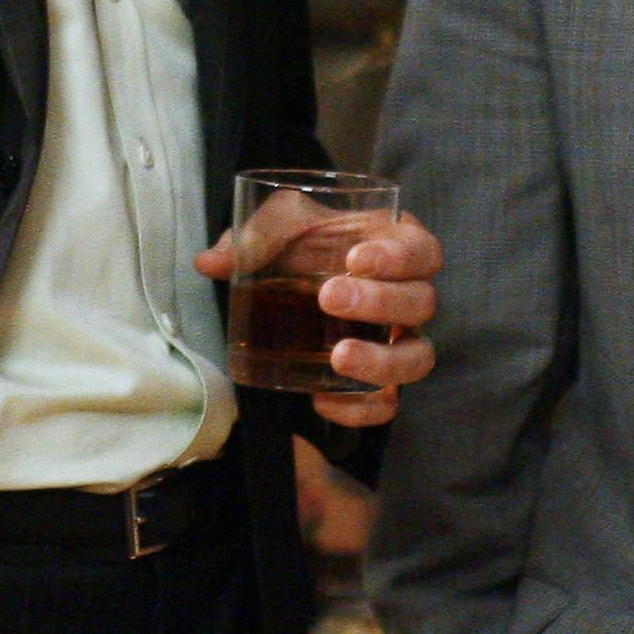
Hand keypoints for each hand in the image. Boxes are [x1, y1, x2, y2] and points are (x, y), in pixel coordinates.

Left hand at [195, 210, 442, 425]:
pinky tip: (322, 401)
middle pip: (422, 302)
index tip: (355, 259)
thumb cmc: (303, 242)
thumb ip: (255, 236)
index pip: (422, 250)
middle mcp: (408, 294)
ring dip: (382, 360)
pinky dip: (360, 409)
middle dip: (380, 302)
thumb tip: (210, 262)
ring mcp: (398, 341)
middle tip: (330, 297)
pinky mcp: (381, 380)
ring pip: (417, 358)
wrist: (295, 281)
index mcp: (396, 246)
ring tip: (338, 357)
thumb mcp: (282, 224)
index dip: (399, 256)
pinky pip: (387, 404)